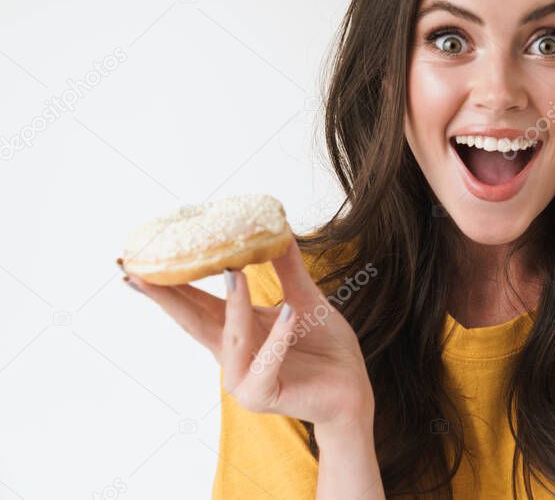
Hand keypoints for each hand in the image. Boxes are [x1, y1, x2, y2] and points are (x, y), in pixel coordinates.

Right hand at [123, 238, 373, 432]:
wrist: (352, 388)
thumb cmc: (325, 347)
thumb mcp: (305, 299)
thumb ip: (288, 269)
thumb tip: (277, 227)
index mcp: (235, 331)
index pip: (193, 303)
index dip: (166, 282)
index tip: (135, 260)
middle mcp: (231, 356)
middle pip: (192, 321)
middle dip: (166, 296)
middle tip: (138, 270)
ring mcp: (243, 380)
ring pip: (232, 338)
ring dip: (234, 306)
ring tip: (235, 271)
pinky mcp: (263, 396)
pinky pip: (266, 364)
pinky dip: (276, 339)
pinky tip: (288, 313)